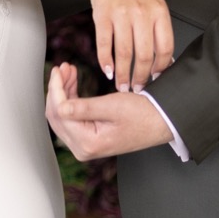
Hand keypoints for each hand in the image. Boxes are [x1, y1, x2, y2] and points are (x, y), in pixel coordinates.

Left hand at [47, 64, 174, 161]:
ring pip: (63, 116)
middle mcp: (83, 149)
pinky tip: (74, 83)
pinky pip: (72, 118)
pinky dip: (71, 99)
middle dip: (57, 90)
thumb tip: (59, 106)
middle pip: (57, 116)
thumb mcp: (112, 106)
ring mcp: (85, 145)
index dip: (56, 88)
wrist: (162, 122)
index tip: (59, 70)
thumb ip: (83, 108)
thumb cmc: (143, 115)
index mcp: (88, 143)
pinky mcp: (89, 139)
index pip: (60, 113)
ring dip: (63, 92)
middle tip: (63, 68)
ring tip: (70, 71)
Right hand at [81, 0, 172, 90]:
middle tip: (137, 89)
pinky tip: (108, 71)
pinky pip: (105, 45)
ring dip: (122, 75)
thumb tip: (165, 61)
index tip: (155, 79)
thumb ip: (160, 30)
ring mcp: (121, 15)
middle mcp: (141, 14)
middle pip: (143, 55)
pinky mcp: (102, 17)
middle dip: (140, 77)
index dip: (160, 68)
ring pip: (123, 54)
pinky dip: (105, 62)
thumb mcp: (155, 3)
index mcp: (159, 12)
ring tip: (122, 86)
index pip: (165, 48)